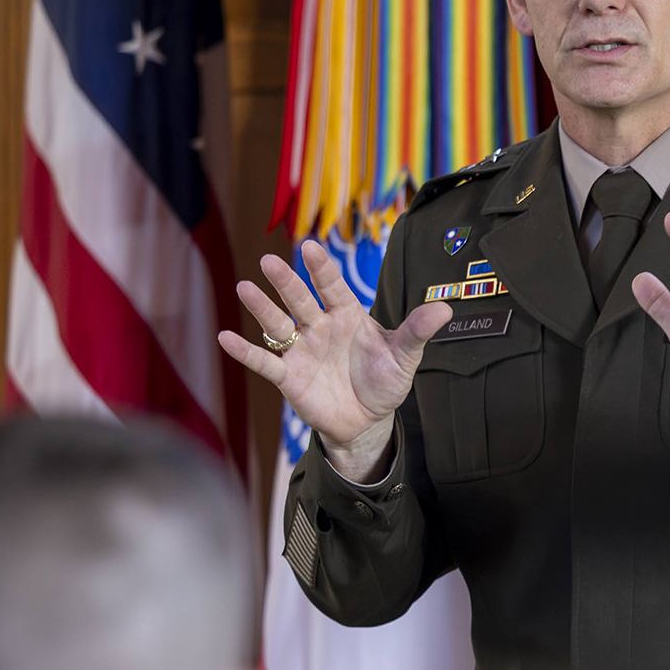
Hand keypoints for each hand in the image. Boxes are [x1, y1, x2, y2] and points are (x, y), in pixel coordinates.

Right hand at [219, 241, 450, 481]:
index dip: (321, 268)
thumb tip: (445, 308)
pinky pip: (264, 361)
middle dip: (286, 282)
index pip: (332, 286)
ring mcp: (301, 350)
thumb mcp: (404, 357)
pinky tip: (225, 338)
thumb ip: (417, 331)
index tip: (309, 247)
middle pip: (300, 299)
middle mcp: (320, 326)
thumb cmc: (383, 381)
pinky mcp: (289, 377)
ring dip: (262, 308)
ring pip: (278, 324)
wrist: (367, 421)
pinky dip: (245, 351)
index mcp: (347, 315)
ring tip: (245, 287)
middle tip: (269, 261)